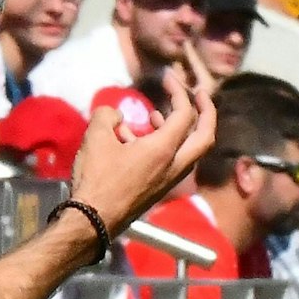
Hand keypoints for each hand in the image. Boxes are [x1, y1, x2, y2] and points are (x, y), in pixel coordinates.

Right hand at [69, 42, 216, 233]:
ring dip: (181, 129)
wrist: (93, 221)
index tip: (169, 77)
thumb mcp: (95, 138)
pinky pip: (173, 161)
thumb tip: (115, 117)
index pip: (185, 114)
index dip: (180, 91)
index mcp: (165, 150)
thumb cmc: (96, 179)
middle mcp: (175, 165)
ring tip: (156, 115)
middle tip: (198, 94)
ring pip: (189, 150)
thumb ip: (107, 116)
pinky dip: (165, 145)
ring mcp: (169, 180)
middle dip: (206, 111)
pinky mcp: (159, 189)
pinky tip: (135, 139)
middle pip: (205, 136)